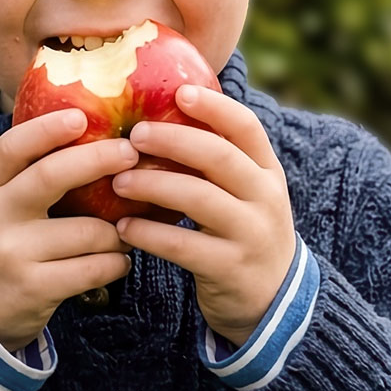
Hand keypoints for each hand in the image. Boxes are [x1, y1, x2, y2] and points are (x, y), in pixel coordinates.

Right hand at [0, 108, 135, 350]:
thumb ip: (28, 174)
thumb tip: (89, 130)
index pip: (10, 149)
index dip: (46, 129)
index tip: (81, 116)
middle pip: (50, 177)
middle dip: (97, 159)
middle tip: (129, 153)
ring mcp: (13, 253)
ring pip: (88, 231)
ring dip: (118, 231)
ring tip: (123, 232)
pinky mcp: (34, 288)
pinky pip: (95, 268)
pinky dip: (116, 263)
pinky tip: (117, 262)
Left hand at [112, 84, 296, 345]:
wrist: (273, 298)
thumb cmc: (239, 229)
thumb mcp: (241, 191)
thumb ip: (211, 158)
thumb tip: (152, 114)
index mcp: (265, 170)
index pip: (246, 127)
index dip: (214, 107)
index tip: (179, 92)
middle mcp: (264, 197)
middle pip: (219, 156)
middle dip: (173, 140)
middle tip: (133, 135)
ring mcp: (251, 234)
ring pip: (199, 198)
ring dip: (153, 184)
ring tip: (117, 181)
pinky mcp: (230, 269)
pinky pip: (182, 246)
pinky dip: (148, 234)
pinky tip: (122, 227)